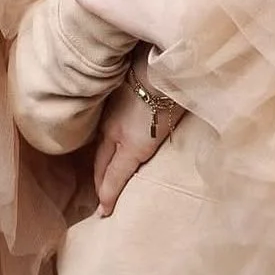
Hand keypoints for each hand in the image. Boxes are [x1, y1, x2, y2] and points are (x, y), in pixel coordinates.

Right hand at [91, 71, 177, 215]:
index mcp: (132, 145)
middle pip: (102, 164)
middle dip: (100, 183)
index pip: (113, 177)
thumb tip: (151, 157)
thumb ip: (156, 148)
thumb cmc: (175, 96)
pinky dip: (103, 142)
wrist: (160, 62)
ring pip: (100, 146)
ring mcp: (110, 116)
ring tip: (102, 174)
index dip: (107, 196)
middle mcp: (115, 133)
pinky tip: (107, 142)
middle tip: (100, 198)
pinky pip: (102, 128)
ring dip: (100, 163)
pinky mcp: (110, 100)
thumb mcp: (171, 129)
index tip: (103, 212)